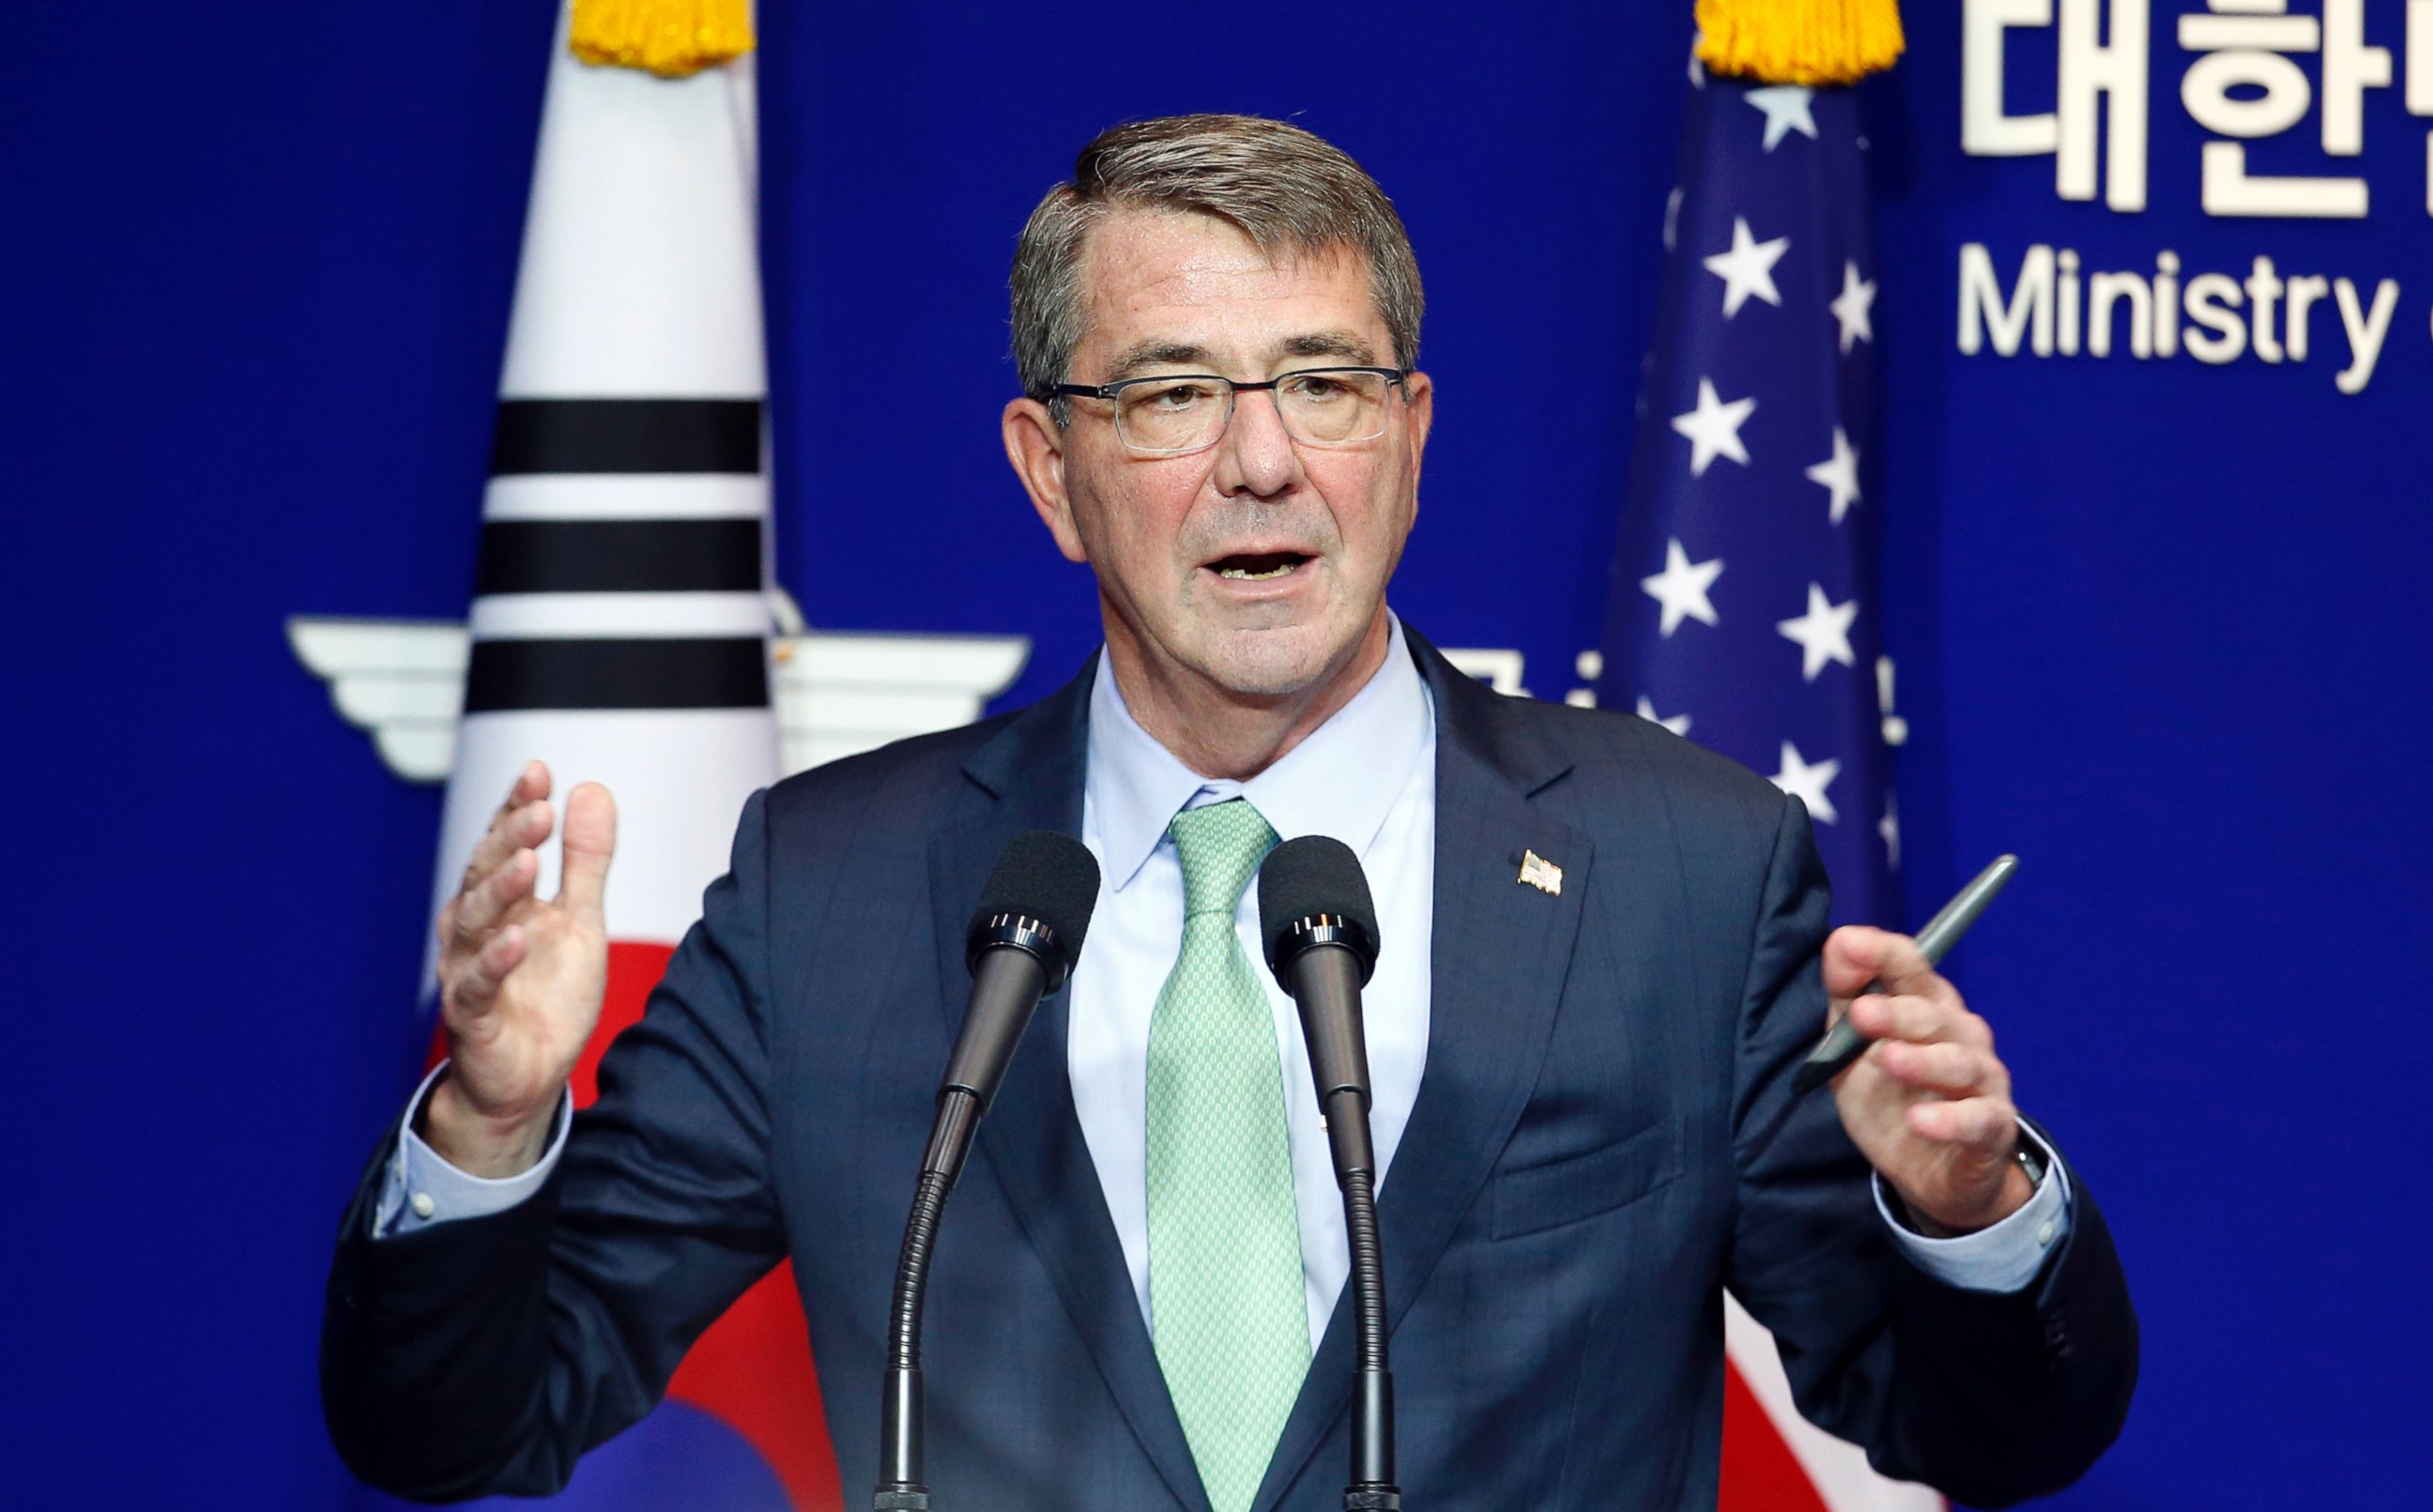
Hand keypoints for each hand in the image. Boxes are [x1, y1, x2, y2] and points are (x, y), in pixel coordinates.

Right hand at [425, 762, 616, 1176]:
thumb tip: (592, 787)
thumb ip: (585, 860)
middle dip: (509, 838)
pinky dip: (494, 961)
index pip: (504, 842)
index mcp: (502, 901)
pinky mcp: (470, 1016)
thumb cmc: (547, 995)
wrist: (528, 1078)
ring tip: (527, 860)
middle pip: (485, 873)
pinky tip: (515, 937)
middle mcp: (475, 929)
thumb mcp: (580, 920)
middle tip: (539, 809)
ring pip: (472, 921)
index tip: (539, 771)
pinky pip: (476, 985)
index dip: (517, 807)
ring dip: (499, 889)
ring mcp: (467, 970)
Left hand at [1822, 926, 2032, 1235]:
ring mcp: (1981, 1079)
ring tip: (1889, 1059)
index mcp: (1926, 1005)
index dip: (1881, 954)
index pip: (1910, 967)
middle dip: (1896, 1011)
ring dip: (1923, 1060)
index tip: (1847, 944)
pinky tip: (1920, 1122)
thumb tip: (1840, 943)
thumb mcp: (1853, 1048)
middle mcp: (1960, 1033)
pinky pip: (1977, 1119)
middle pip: (1931, 1014)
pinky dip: (1950, 1120)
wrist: (1930, 1172)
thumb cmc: (1893, 1096)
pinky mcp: (1992, 1126)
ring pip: (1957, 1062)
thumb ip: (1846, 996)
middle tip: (1861, 1013)